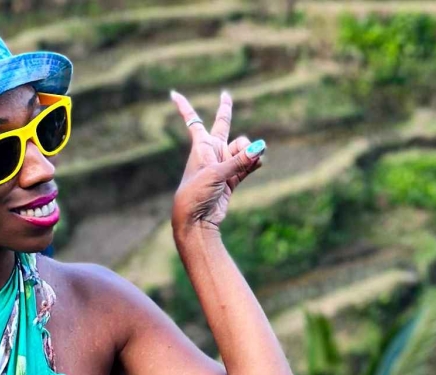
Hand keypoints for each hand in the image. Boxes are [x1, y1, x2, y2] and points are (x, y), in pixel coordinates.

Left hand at [169, 89, 265, 234]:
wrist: (196, 219)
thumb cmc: (197, 193)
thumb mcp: (217, 174)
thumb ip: (240, 161)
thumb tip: (261, 148)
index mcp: (201, 146)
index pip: (193, 120)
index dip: (184, 107)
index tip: (174, 94)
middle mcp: (212, 152)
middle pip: (222, 126)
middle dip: (225, 111)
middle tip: (225, 95)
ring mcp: (222, 166)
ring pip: (241, 150)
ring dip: (249, 152)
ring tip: (255, 158)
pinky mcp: (230, 180)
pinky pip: (246, 166)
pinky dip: (253, 163)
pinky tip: (259, 161)